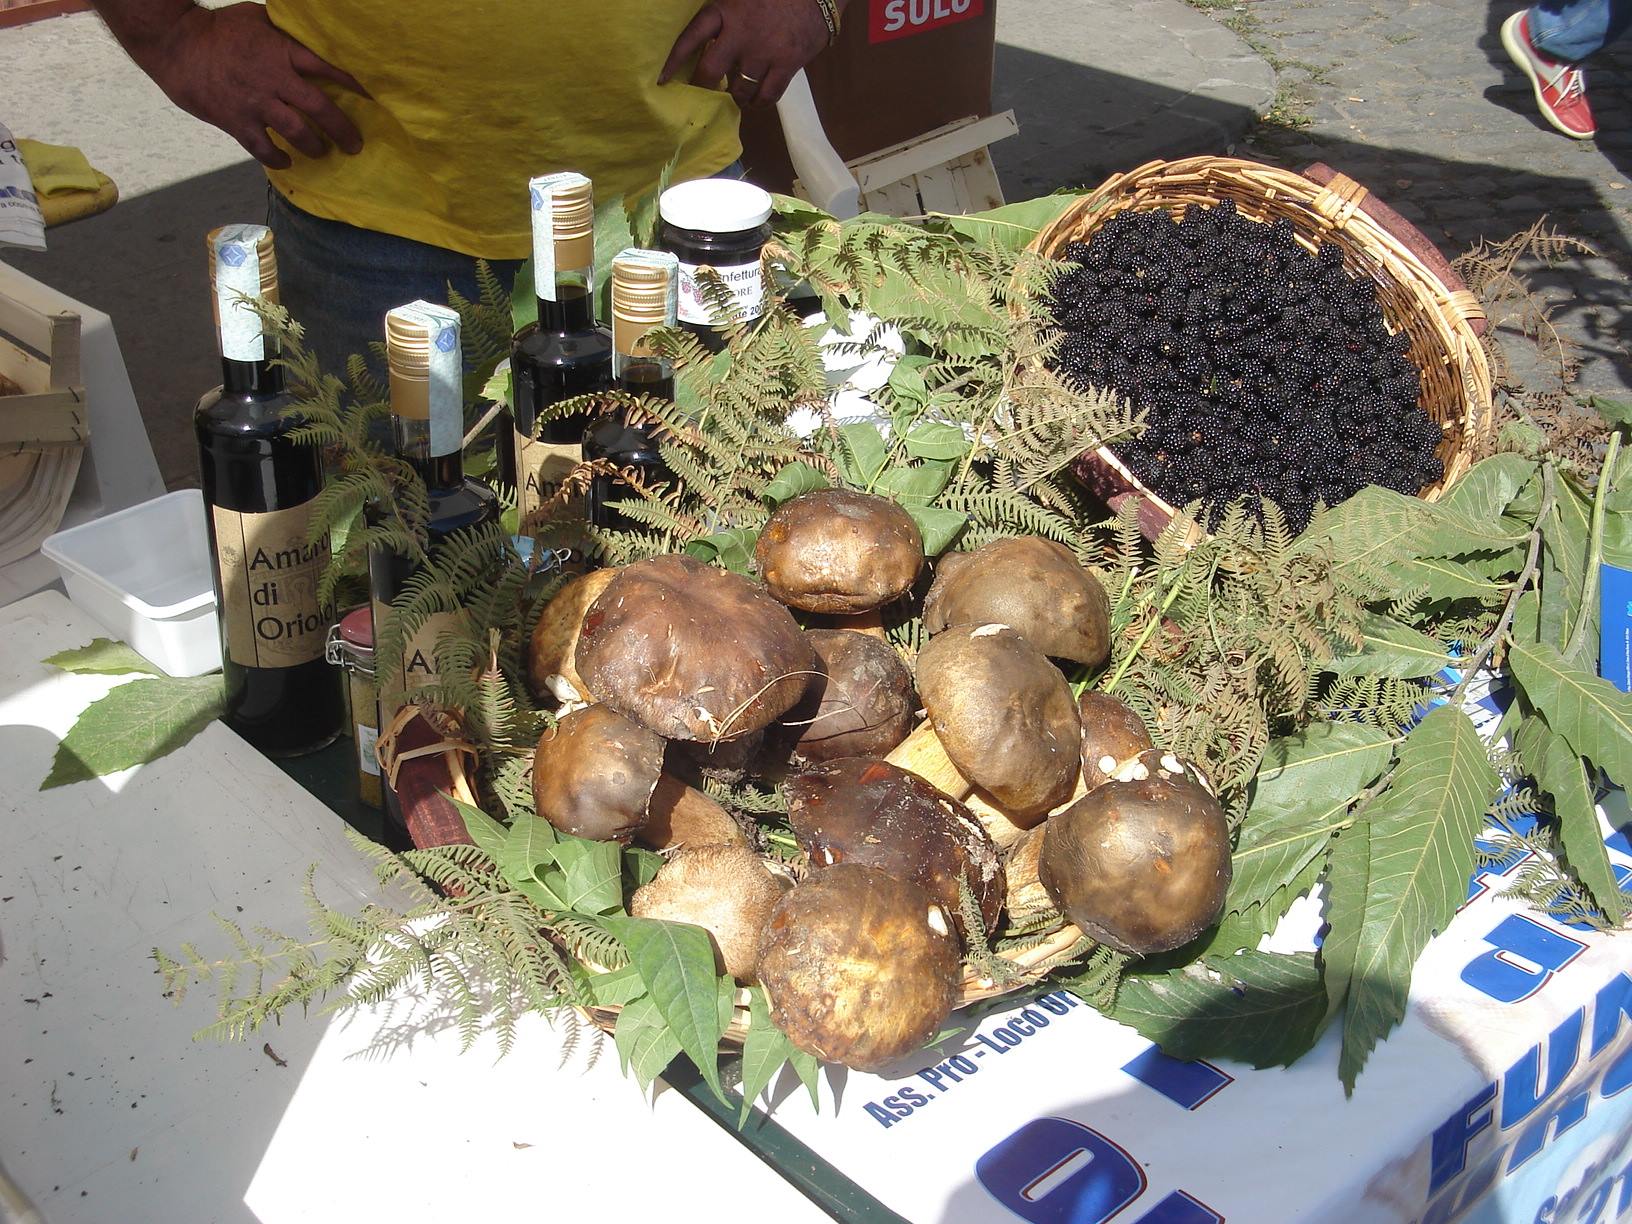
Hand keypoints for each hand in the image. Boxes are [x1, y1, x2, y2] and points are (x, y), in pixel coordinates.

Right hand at [130, 3, 368, 168]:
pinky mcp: (237, 121)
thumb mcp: (257, 19)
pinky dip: (279, 159)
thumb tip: (312, 36)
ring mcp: (256, 102)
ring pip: (298, 132)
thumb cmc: (218, 28)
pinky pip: (264, 149)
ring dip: (315, 146)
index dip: (353, 85)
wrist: (176, 43)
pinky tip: (288, 161)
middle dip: (343, 129)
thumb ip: (286, 33)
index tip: (370, 100)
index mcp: (282, 51)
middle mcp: (274, 79)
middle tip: (355, 145)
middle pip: (320, 108)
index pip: (328, 69)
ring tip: (322, 152)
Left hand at [660, 0, 832, 106]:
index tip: (663, 79)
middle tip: (704, 93)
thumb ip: (723, 14)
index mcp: (726, 11)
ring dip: (735, 97)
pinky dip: (759, 103)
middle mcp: (741, 34)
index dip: (674, 60)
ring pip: (739, 89)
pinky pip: (767, 96)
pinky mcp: (786, 65)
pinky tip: (757, 102)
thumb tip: (705, 37)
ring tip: (736, 95)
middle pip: (710, 72)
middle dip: (704, 87)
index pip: (691, 37)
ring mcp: (764, 52)